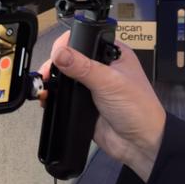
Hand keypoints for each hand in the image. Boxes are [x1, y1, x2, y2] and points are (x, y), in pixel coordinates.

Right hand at [39, 31, 166, 181]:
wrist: (139, 144)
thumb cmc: (139, 109)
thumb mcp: (110, 83)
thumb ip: (83, 67)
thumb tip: (60, 53)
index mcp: (113, 54)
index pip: (85, 39)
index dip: (68, 44)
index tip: (57, 54)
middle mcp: (101, 67)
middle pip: (70, 57)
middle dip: (56, 63)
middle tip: (48, 72)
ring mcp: (90, 86)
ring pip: (64, 76)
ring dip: (52, 80)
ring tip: (45, 84)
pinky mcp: (82, 102)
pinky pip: (62, 95)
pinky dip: (52, 95)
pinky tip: (48, 97)